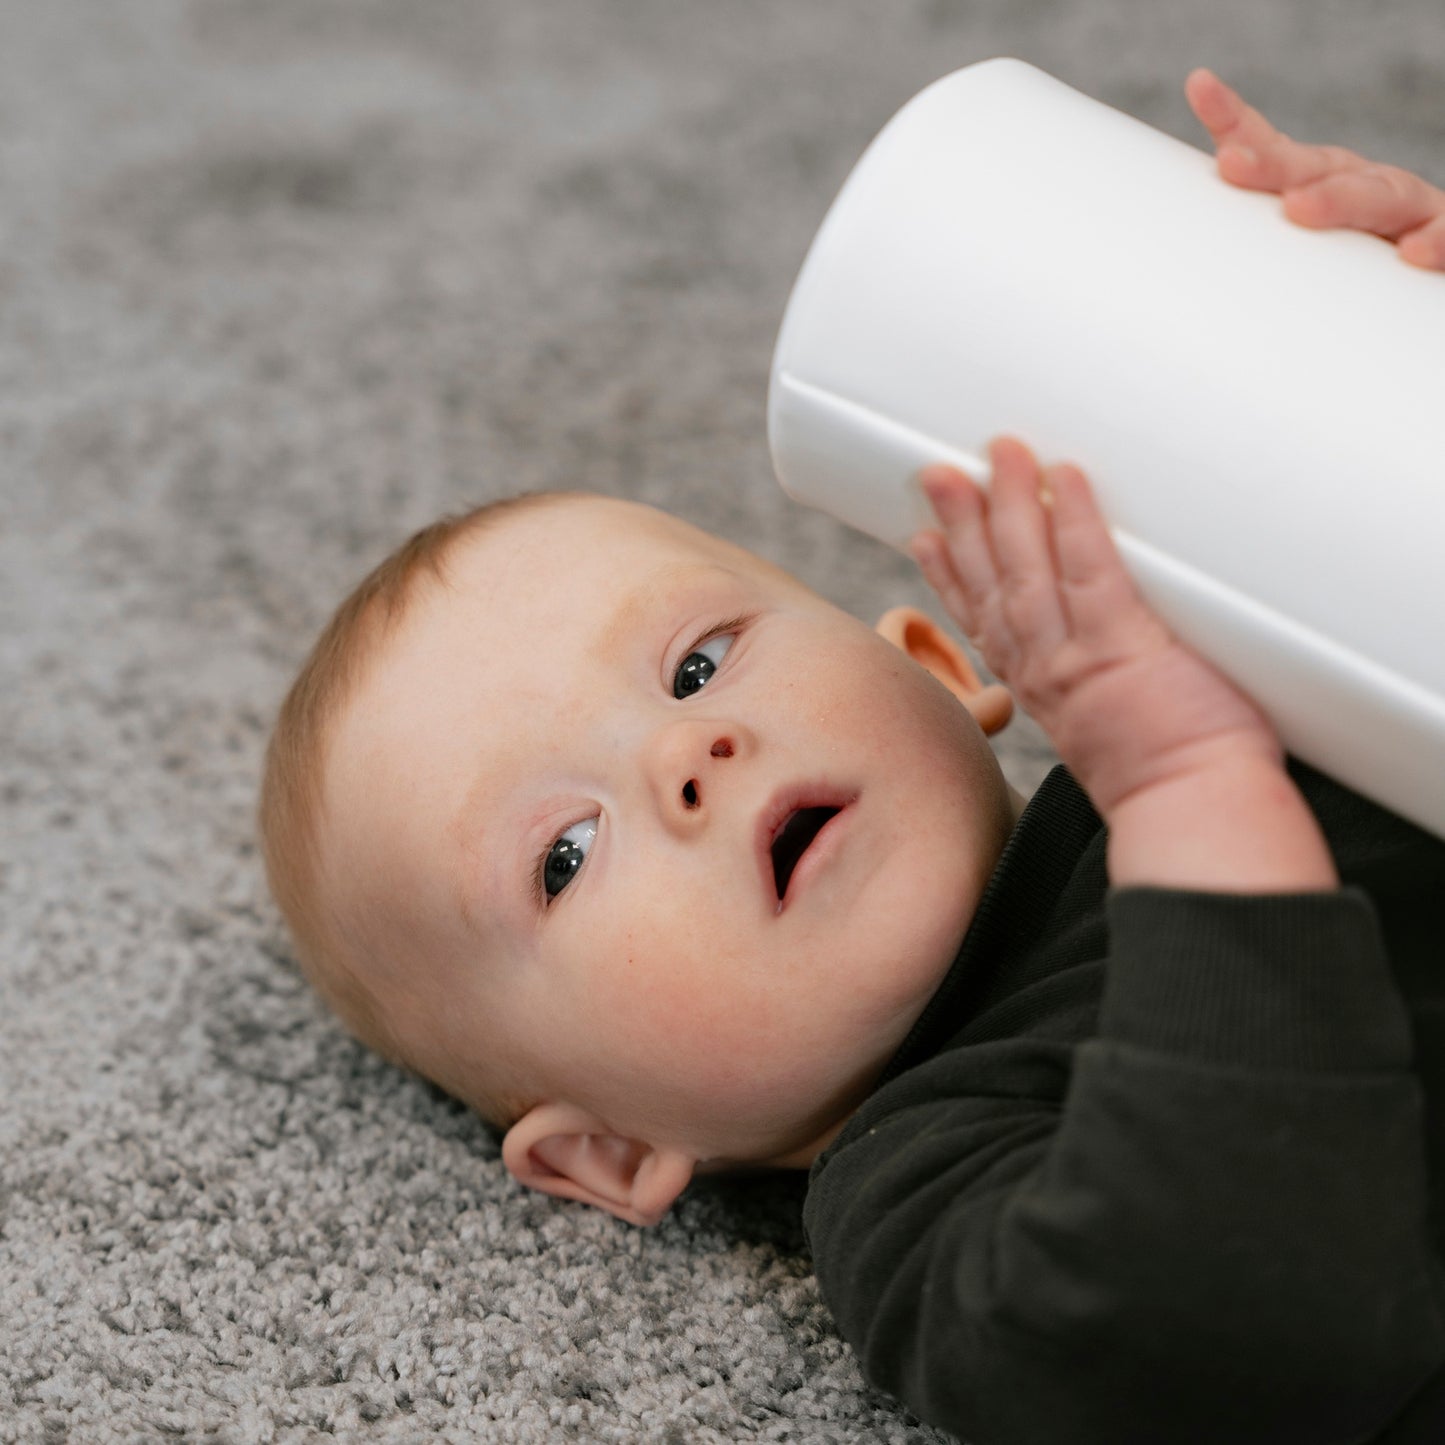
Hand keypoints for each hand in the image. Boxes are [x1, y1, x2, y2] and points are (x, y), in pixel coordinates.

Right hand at [910, 438, 1280, 820]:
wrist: (1195, 811)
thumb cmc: (1174, 777)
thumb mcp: (1113, 728)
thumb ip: (1107, 680)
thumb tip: (1124, 650)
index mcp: (1041, 687)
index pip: (983, 619)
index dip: (950, 575)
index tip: (925, 536)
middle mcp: (1046, 669)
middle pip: (992, 583)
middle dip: (962, 524)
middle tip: (938, 472)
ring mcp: (1078, 658)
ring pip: (1027, 570)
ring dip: (1006, 509)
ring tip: (997, 454)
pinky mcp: (1123, 648)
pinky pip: (1090, 573)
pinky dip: (1074, 524)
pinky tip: (1065, 480)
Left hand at [1186, 68, 1444, 269]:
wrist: (1423, 282)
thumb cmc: (1348, 274)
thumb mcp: (1291, 256)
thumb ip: (1245, 246)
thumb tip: (1160, 264)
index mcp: (1324, 183)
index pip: (1275, 150)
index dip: (1236, 120)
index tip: (1199, 87)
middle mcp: (1367, 187)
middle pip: (1321, 169)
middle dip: (1274, 165)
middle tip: (1232, 165)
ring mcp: (1409, 212)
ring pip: (1381, 196)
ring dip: (1340, 199)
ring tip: (1300, 208)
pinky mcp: (1443, 239)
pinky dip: (1436, 243)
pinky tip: (1413, 255)